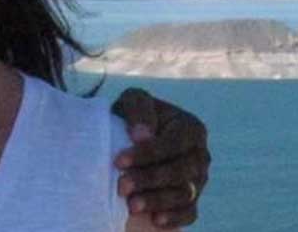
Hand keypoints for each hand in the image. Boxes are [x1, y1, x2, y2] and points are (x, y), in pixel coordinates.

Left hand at [112, 88, 210, 228]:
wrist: (131, 135)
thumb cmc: (133, 115)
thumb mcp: (133, 100)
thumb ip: (139, 108)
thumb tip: (142, 135)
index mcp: (191, 128)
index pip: (173, 144)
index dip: (147, 154)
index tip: (119, 161)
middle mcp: (200, 155)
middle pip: (180, 171)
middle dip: (149, 180)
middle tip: (122, 187)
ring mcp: (199, 179)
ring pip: (184, 194)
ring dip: (157, 200)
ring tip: (132, 205)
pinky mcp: (192, 199)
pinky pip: (190, 212)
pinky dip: (175, 217)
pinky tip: (156, 220)